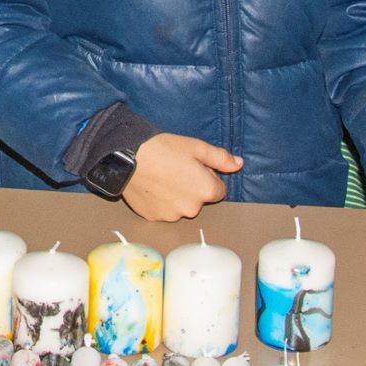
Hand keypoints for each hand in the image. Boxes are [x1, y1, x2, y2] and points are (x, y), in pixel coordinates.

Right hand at [121, 134, 241, 222]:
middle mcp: (191, 209)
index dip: (208, 177)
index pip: (219, 190)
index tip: (194, 168)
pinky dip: (161, 202)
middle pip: (199, 200)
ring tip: (161, 177)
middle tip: (176, 170)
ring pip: (181, 207)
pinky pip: (164, 211)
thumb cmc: (163, 149)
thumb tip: (239, 164)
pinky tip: (152, 186)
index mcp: (206, 191)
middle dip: (192, 188)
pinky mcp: (154, 218)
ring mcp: (172, 216)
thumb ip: (220, 158)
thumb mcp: (196, 147)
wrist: (127, 157)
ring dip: (176, 196)